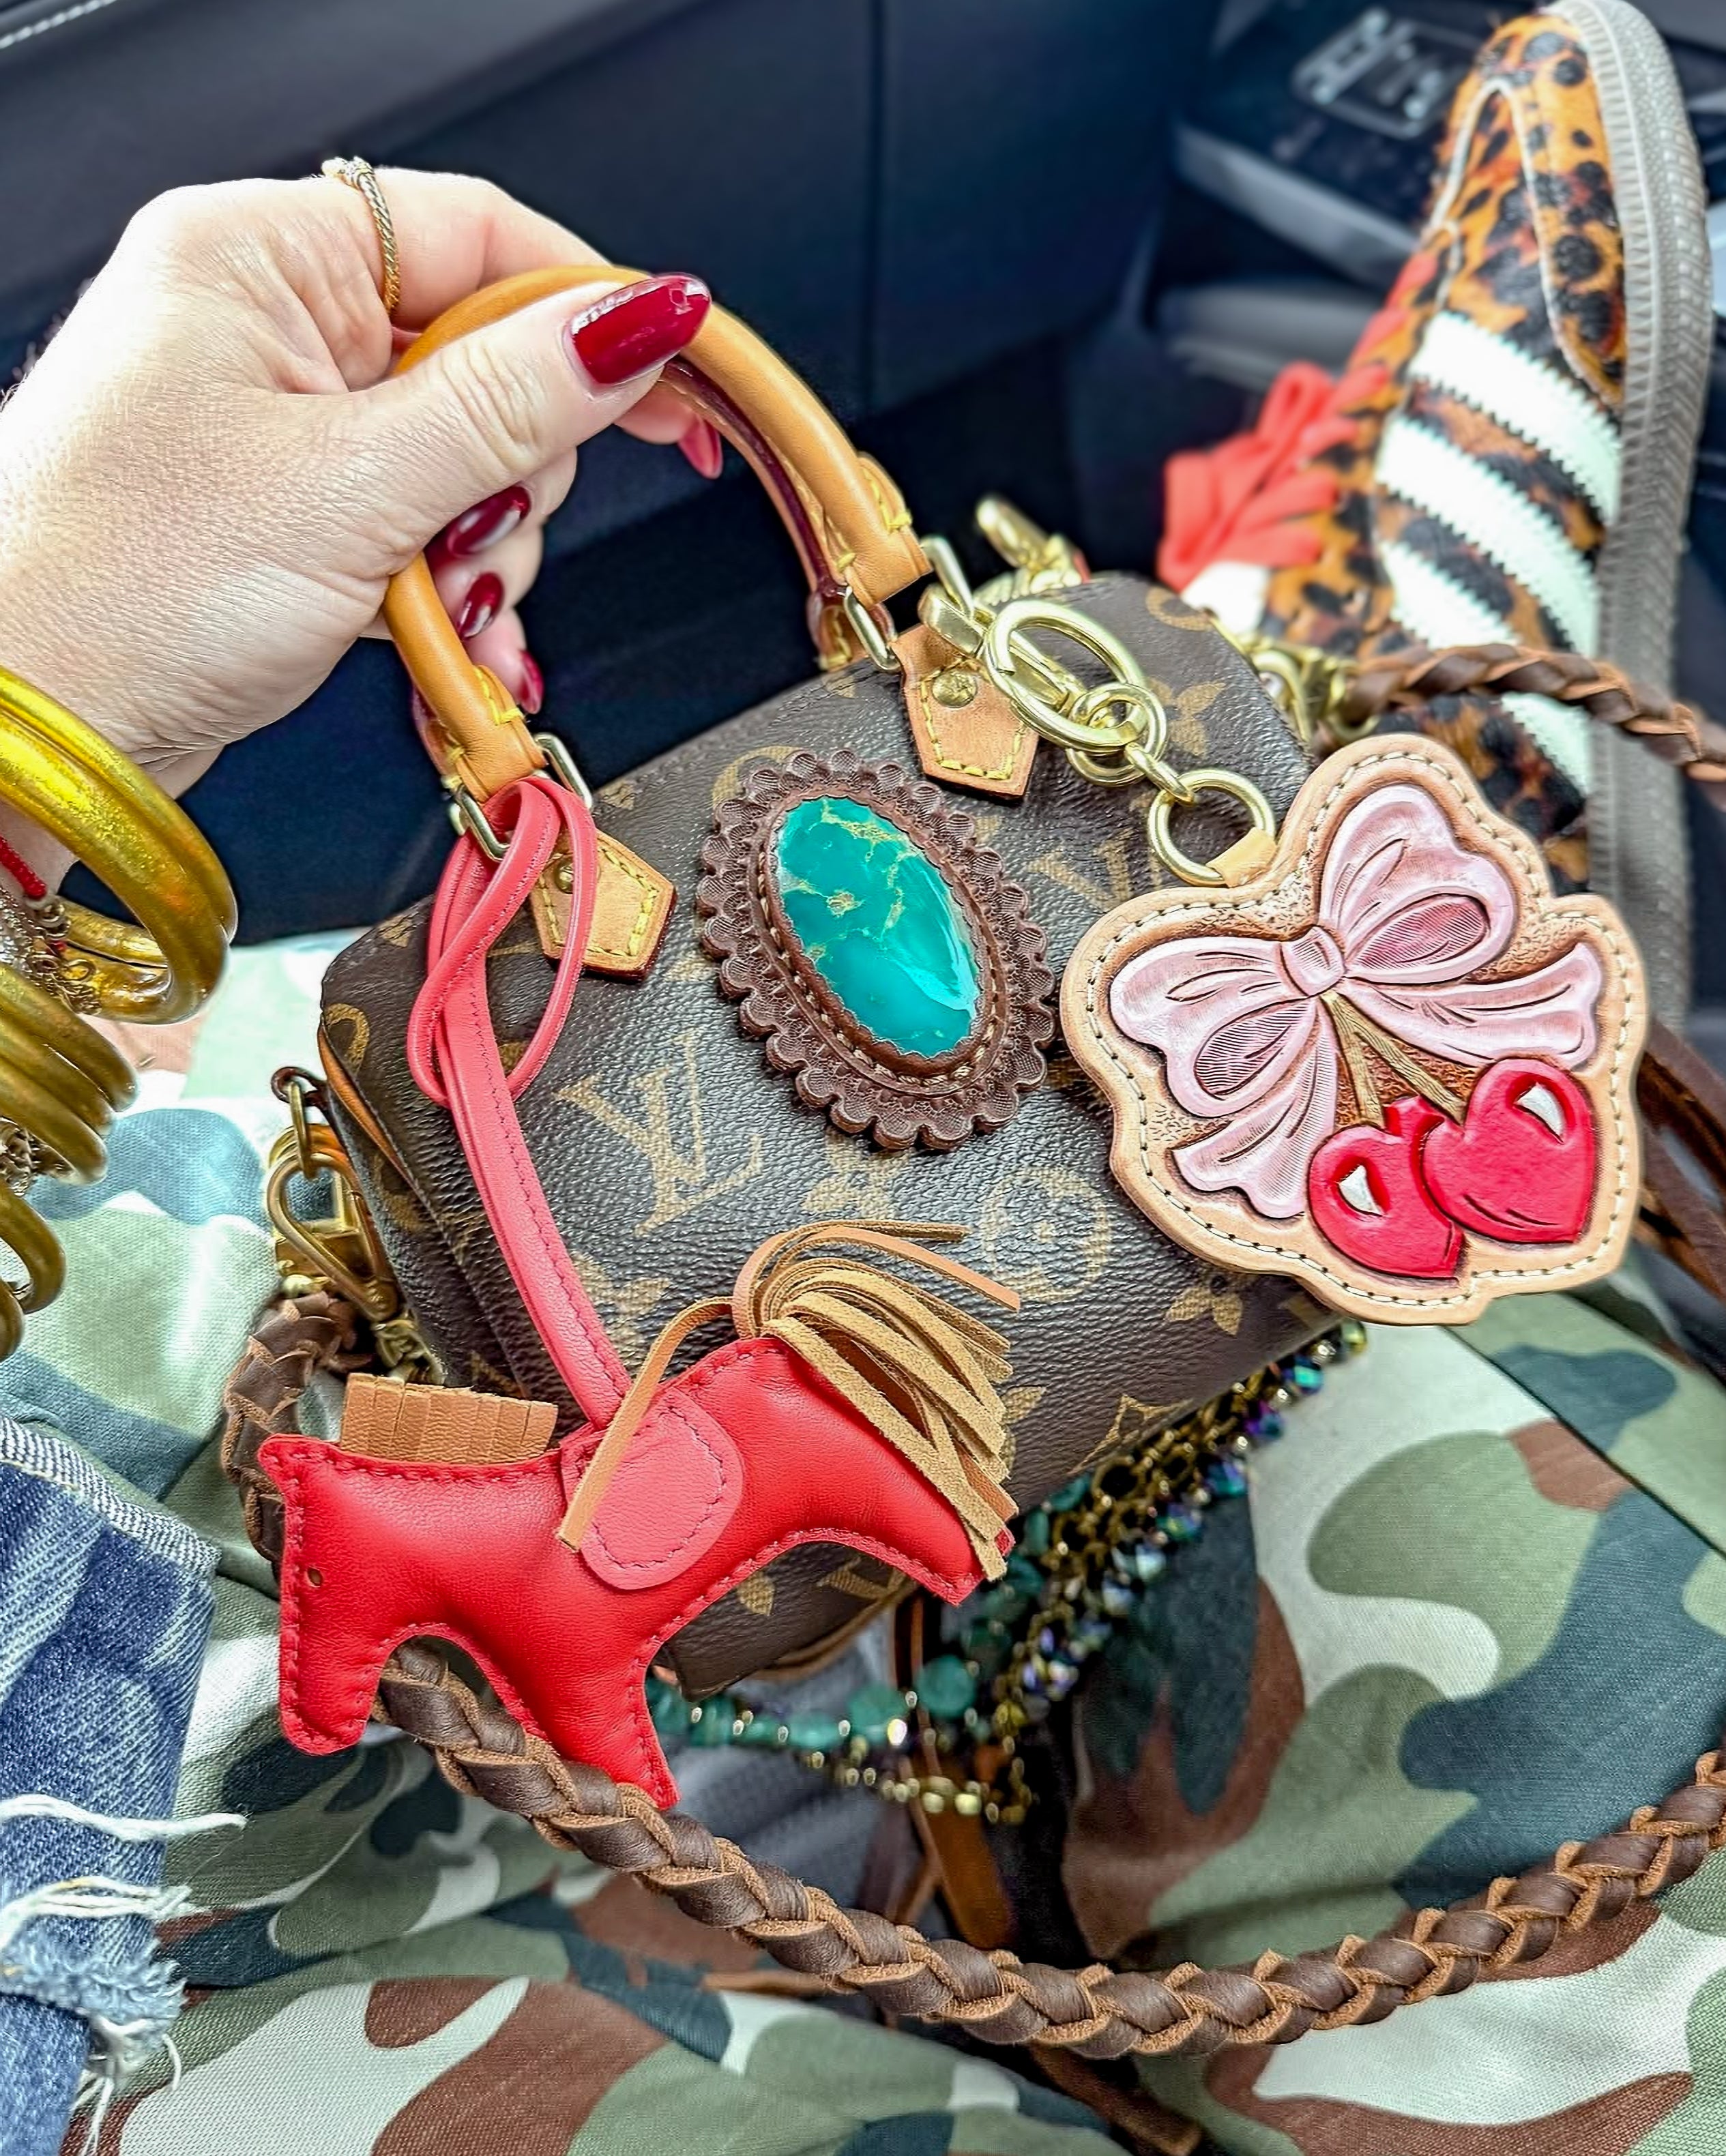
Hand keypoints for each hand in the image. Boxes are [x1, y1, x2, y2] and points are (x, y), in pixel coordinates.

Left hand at [0, 170, 714, 815]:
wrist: (33, 728)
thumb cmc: (124, 589)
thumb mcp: (355, 486)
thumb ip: (511, 403)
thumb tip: (635, 326)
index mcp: (261, 256)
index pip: (475, 234)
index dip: (586, 310)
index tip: (671, 382)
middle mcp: (267, 322)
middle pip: (483, 360)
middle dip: (512, 474)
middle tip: (482, 537)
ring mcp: (277, 420)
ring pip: (464, 461)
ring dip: (485, 550)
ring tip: (446, 608)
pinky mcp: (286, 510)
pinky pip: (417, 525)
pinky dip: (447, 587)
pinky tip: (450, 639)